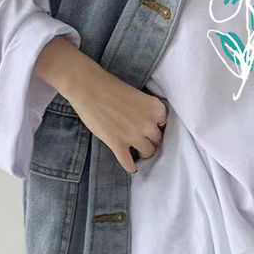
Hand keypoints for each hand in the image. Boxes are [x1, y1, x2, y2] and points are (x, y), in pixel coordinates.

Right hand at [52, 55, 166, 174]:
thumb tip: (149, 124)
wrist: (88, 87)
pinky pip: (129, 163)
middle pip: (158, 140)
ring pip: (148, 152)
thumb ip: (146, 110)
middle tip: (144, 139)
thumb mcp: (138, 95)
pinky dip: (131, 167)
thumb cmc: (110, 86)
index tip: (151, 128)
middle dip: (151, 140)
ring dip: (143, 152)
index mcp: (155, 108)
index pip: (165, 124)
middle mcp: (149, 123)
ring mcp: (134, 136)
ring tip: (138, 151)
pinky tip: (132, 167)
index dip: (157, 126)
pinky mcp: (118, 145)